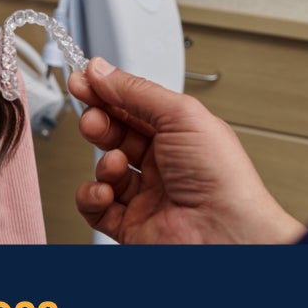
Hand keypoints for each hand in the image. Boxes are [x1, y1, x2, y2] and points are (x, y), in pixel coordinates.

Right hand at [67, 58, 305, 243]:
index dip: (106, 92)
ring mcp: (145, 195)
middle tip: (92, 118)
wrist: (225, 235)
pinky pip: (94, 206)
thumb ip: (135, 90)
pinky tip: (105, 191)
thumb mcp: (180, 114)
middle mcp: (163, 163)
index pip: (133, 106)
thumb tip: (101, 72)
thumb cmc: (223, 180)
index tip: (82, 80)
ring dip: (103, 163)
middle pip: (115, 134)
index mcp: (180, 134)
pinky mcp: (129, 224)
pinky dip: (91, 196)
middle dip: (98, 123)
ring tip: (116, 164)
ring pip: (104, 169)